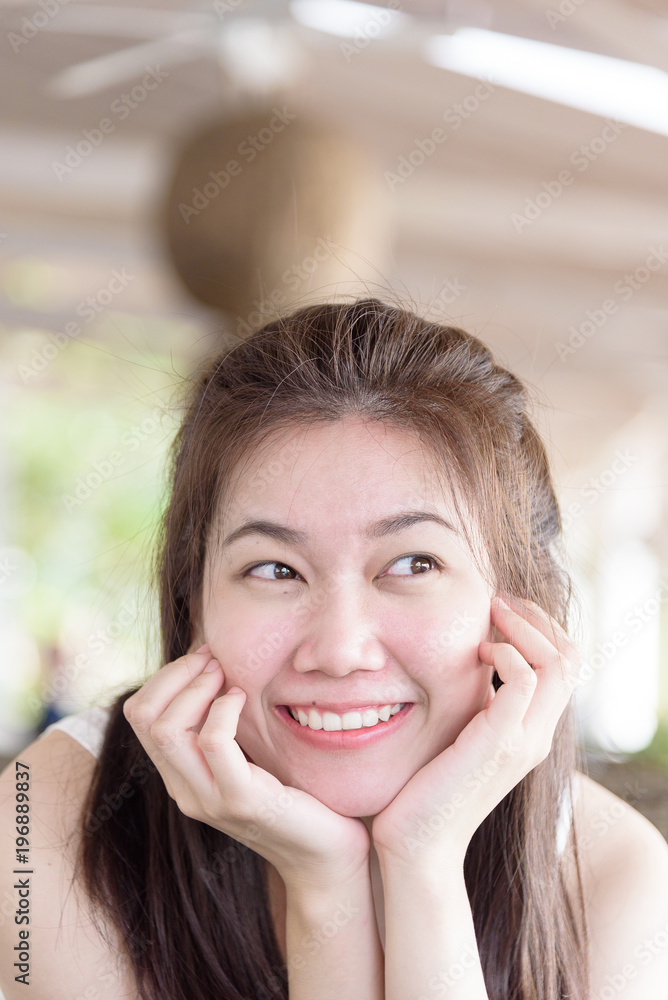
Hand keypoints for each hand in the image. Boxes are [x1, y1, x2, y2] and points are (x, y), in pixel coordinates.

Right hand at [122, 642, 371, 889]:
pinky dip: (224, 707)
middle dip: (177, 674)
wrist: (324, 855)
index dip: (166, 677)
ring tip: (226, 675)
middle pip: (145, 718)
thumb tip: (213, 664)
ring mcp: (209, 800)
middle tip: (213, 658)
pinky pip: (214, 742)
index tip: (203, 657)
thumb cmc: (294, 795)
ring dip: (197, 686)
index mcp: (181, 778)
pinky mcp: (241, 800)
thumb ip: (224, 725)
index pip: (140, 716)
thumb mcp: (249, 755)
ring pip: (168, 730)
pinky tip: (243, 698)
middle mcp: (185, 791)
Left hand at [370, 595, 579, 868]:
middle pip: (569, 657)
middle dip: (535, 616)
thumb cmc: (424, 786)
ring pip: (557, 663)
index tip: (503, 607)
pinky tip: (479, 650)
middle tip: (497, 600)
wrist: (415, 844)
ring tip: (489, 618)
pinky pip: (525, 681)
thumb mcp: (457, 734)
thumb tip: (466, 661)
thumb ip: (472, 703)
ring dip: (522, 627)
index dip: (540, 626)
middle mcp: (537, 735)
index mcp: (531, 731)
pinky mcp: (499, 744)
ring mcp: (523, 741)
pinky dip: (507, 653)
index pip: (565, 664)